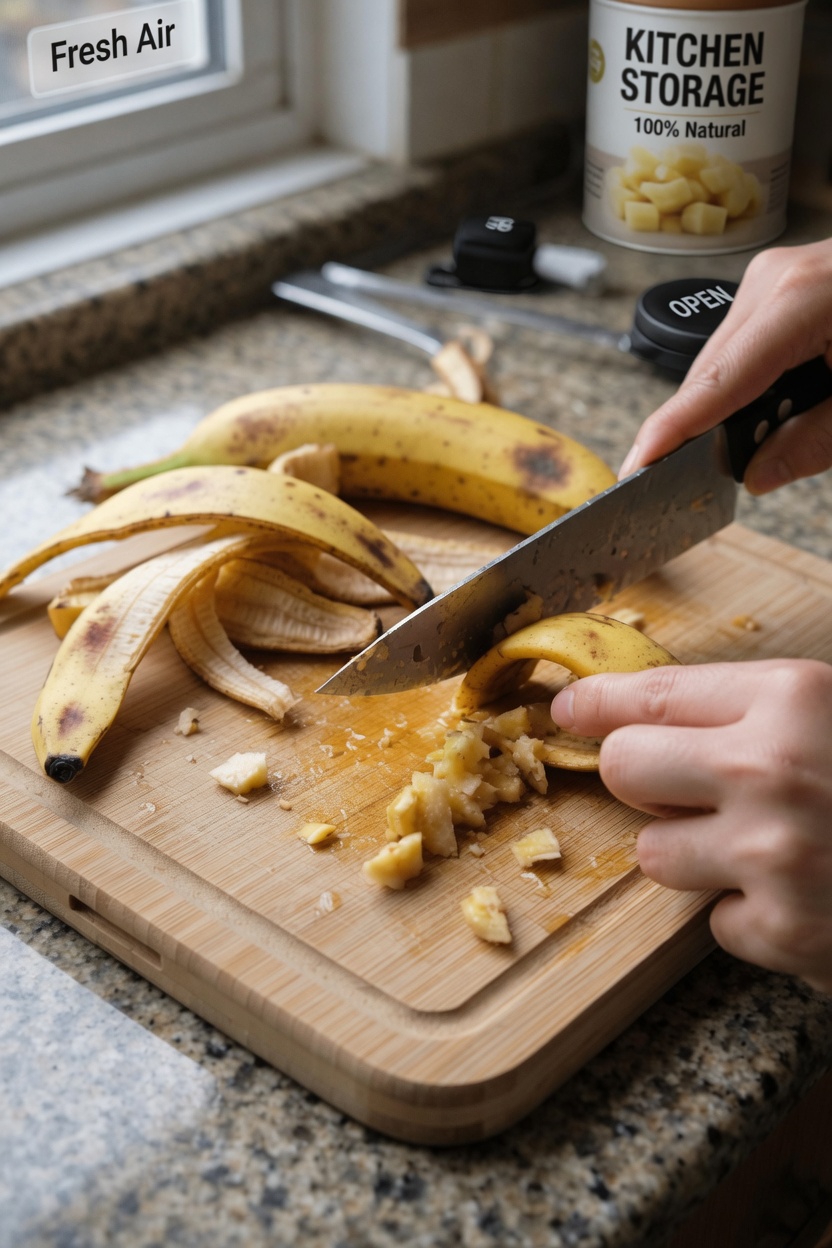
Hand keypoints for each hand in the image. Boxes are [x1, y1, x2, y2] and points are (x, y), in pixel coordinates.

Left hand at [550, 659, 831, 993]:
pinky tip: (804, 899)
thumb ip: (764, 707)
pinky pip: (713, 923)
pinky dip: (748, 916)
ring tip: (766, 849)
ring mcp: (771, 856)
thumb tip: (657, 710)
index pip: (650, 693)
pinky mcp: (783, 932)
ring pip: (654, 854)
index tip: (567, 708)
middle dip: (640, 778)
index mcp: (792, 699)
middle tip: (678, 786)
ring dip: (693, 855)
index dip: (596, 702)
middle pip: (624, 769)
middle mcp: (770, 770)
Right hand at [619, 240, 831, 493]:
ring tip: (801, 418)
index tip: (636, 466)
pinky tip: (791, 396)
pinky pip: (748, 341)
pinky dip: (758, 378)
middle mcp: (772, 282)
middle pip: (711, 372)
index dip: (670, 430)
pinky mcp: (783, 281)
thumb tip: (759, 475)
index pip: (713, 382)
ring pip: (726, 359)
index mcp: (795, 304)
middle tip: (741, 469)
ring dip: (742, 402)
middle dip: (715, 425)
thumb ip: (815, 442)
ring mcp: (775, 276)